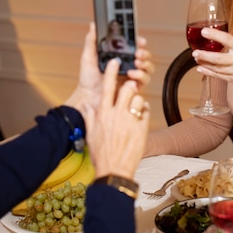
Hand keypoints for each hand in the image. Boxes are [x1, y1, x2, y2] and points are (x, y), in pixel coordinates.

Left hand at [64, 22, 153, 114]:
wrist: (87, 97)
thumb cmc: (87, 79)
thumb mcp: (88, 57)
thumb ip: (92, 41)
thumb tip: (93, 25)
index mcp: (119, 57)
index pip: (134, 46)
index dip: (139, 42)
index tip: (139, 40)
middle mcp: (128, 66)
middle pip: (144, 56)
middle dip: (145, 53)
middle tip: (138, 53)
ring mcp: (132, 77)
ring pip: (147, 68)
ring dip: (145, 64)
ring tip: (136, 63)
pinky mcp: (133, 89)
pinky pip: (144, 81)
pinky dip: (140, 76)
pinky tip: (131, 75)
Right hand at [82, 57, 149, 178]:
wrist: (114, 171)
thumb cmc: (101, 154)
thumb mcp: (91, 134)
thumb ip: (90, 117)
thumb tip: (86, 105)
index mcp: (103, 114)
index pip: (107, 87)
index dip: (111, 72)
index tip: (115, 62)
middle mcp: (116, 115)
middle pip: (127, 89)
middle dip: (130, 86)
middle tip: (131, 86)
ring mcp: (130, 121)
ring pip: (139, 98)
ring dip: (138, 100)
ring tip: (135, 106)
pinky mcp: (142, 129)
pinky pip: (146, 111)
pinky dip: (144, 111)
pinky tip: (140, 117)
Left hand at [191, 27, 232, 83]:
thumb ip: (228, 41)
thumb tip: (211, 35)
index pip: (227, 39)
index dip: (214, 35)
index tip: (203, 32)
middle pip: (218, 58)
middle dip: (204, 56)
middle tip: (195, 52)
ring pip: (216, 68)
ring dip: (204, 63)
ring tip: (196, 58)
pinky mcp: (232, 79)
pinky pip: (218, 76)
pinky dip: (207, 72)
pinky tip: (200, 68)